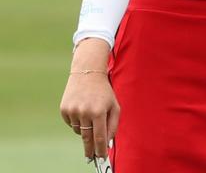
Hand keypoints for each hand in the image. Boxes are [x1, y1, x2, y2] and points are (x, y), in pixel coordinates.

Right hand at [59, 39, 118, 159]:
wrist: (87, 73)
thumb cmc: (104, 91)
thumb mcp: (114, 105)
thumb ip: (113, 124)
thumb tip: (108, 142)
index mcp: (99, 111)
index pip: (100, 136)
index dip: (100, 149)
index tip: (101, 157)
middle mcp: (84, 112)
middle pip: (87, 138)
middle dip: (90, 149)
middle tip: (91, 158)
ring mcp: (72, 111)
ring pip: (79, 131)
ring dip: (85, 129)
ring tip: (90, 115)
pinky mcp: (64, 110)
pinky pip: (71, 124)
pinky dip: (77, 122)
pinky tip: (81, 110)